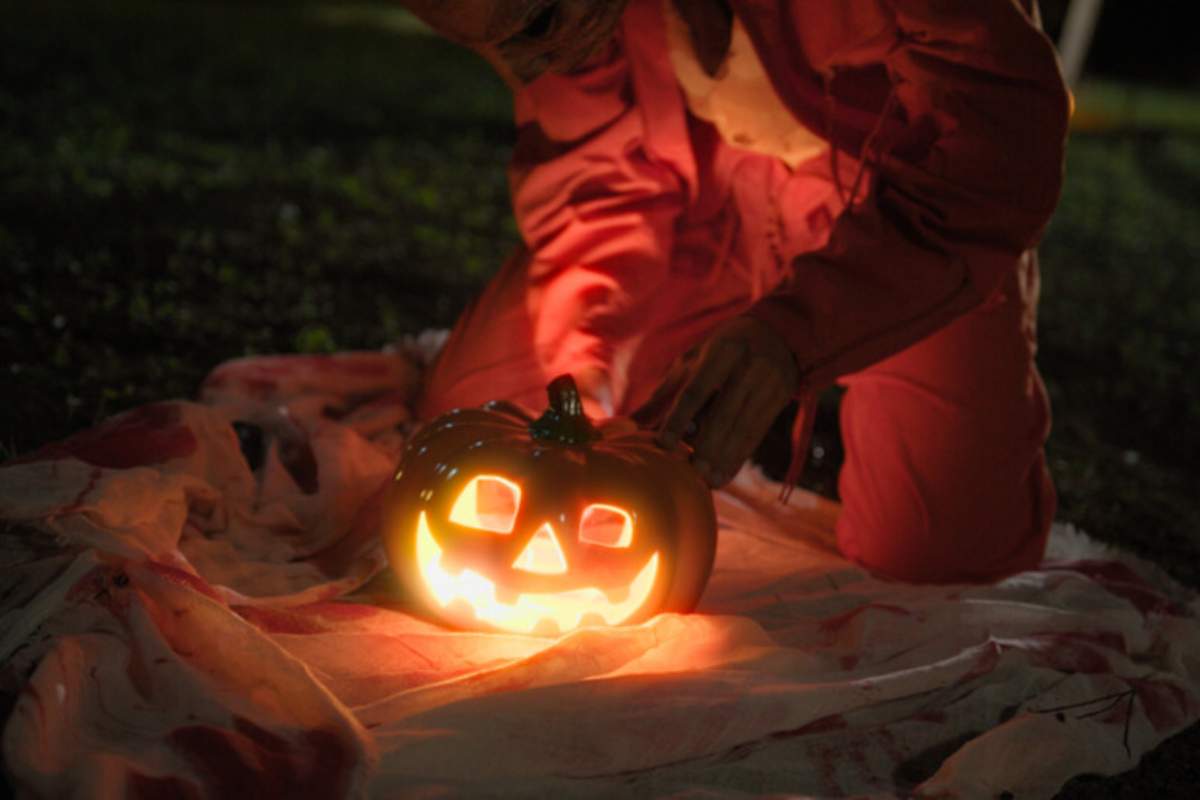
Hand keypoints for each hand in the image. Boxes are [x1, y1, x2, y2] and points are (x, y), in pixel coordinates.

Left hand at [637, 317, 797, 486]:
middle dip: (708, 445)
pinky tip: (726, 475)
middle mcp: (747, 366)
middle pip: (724, 412)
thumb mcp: (692, 360)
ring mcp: (768, 383)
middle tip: (693, 472)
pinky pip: (757, 433)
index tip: (664, 444)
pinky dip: (740, 457)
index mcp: (720, 351)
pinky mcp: (780, 399)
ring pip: (743, 426)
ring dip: (725, 457)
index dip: (679, 418)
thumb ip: (664, 393)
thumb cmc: (721, 350)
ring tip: (709, 481)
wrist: (778, 333)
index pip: (696, 389)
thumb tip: (629, 424)